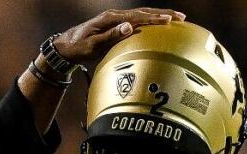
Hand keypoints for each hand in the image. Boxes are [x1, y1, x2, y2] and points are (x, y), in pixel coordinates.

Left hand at [54, 7, 186, 66]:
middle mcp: (114, 16)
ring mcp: (115, 20)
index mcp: (111, 19)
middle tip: (181, 18)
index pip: (138, 16)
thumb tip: (129, 27)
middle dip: (163, 14)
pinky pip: (136, 21)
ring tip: (174, 19)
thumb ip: (111, 36)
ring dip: (158, 16)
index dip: (155, 18)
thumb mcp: (93, 45)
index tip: (170, 21)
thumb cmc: (78, 48)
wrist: (65, 47)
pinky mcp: (115, 25)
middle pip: (143, 12)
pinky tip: (156, 26)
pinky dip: (149, 21)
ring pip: (141, 15)